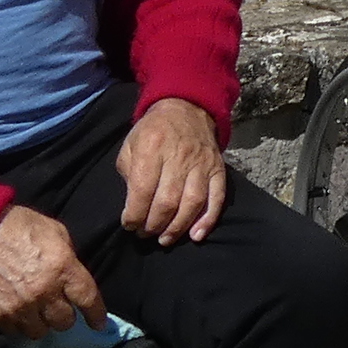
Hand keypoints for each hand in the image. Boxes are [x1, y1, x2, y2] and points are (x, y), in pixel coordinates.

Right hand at [0, 202, 105, 336]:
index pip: (88, 299)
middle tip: (57, 308)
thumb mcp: (54, 231)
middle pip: (64, 322)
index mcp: (62, 268)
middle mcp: (44, 292)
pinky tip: (16, 312)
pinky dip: (18, 324)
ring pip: (40, 332)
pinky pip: (15, 332)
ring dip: (41, 323)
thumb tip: (74, 276)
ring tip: (35, 313)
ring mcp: (20, 306)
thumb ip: (68, 256)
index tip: (98, 324)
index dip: (96, 315)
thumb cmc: (18, 226)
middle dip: (64, 316)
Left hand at [117, 98, 227, 246]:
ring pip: (191, 203)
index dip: (134, 215)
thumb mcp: (131, 144)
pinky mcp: (218, 169)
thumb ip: (130, 174)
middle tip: (145, 234)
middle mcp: (179, 157)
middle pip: (167, 201)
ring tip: (164, 240)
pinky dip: (208, 220)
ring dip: (177, 228)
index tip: (129, 225)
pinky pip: (216, 198)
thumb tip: (134, 205)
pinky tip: (196, 236)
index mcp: (153, 148)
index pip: (143, 190)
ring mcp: (201, 164)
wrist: (186, 107)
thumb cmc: (153, 130)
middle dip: (153, 225)